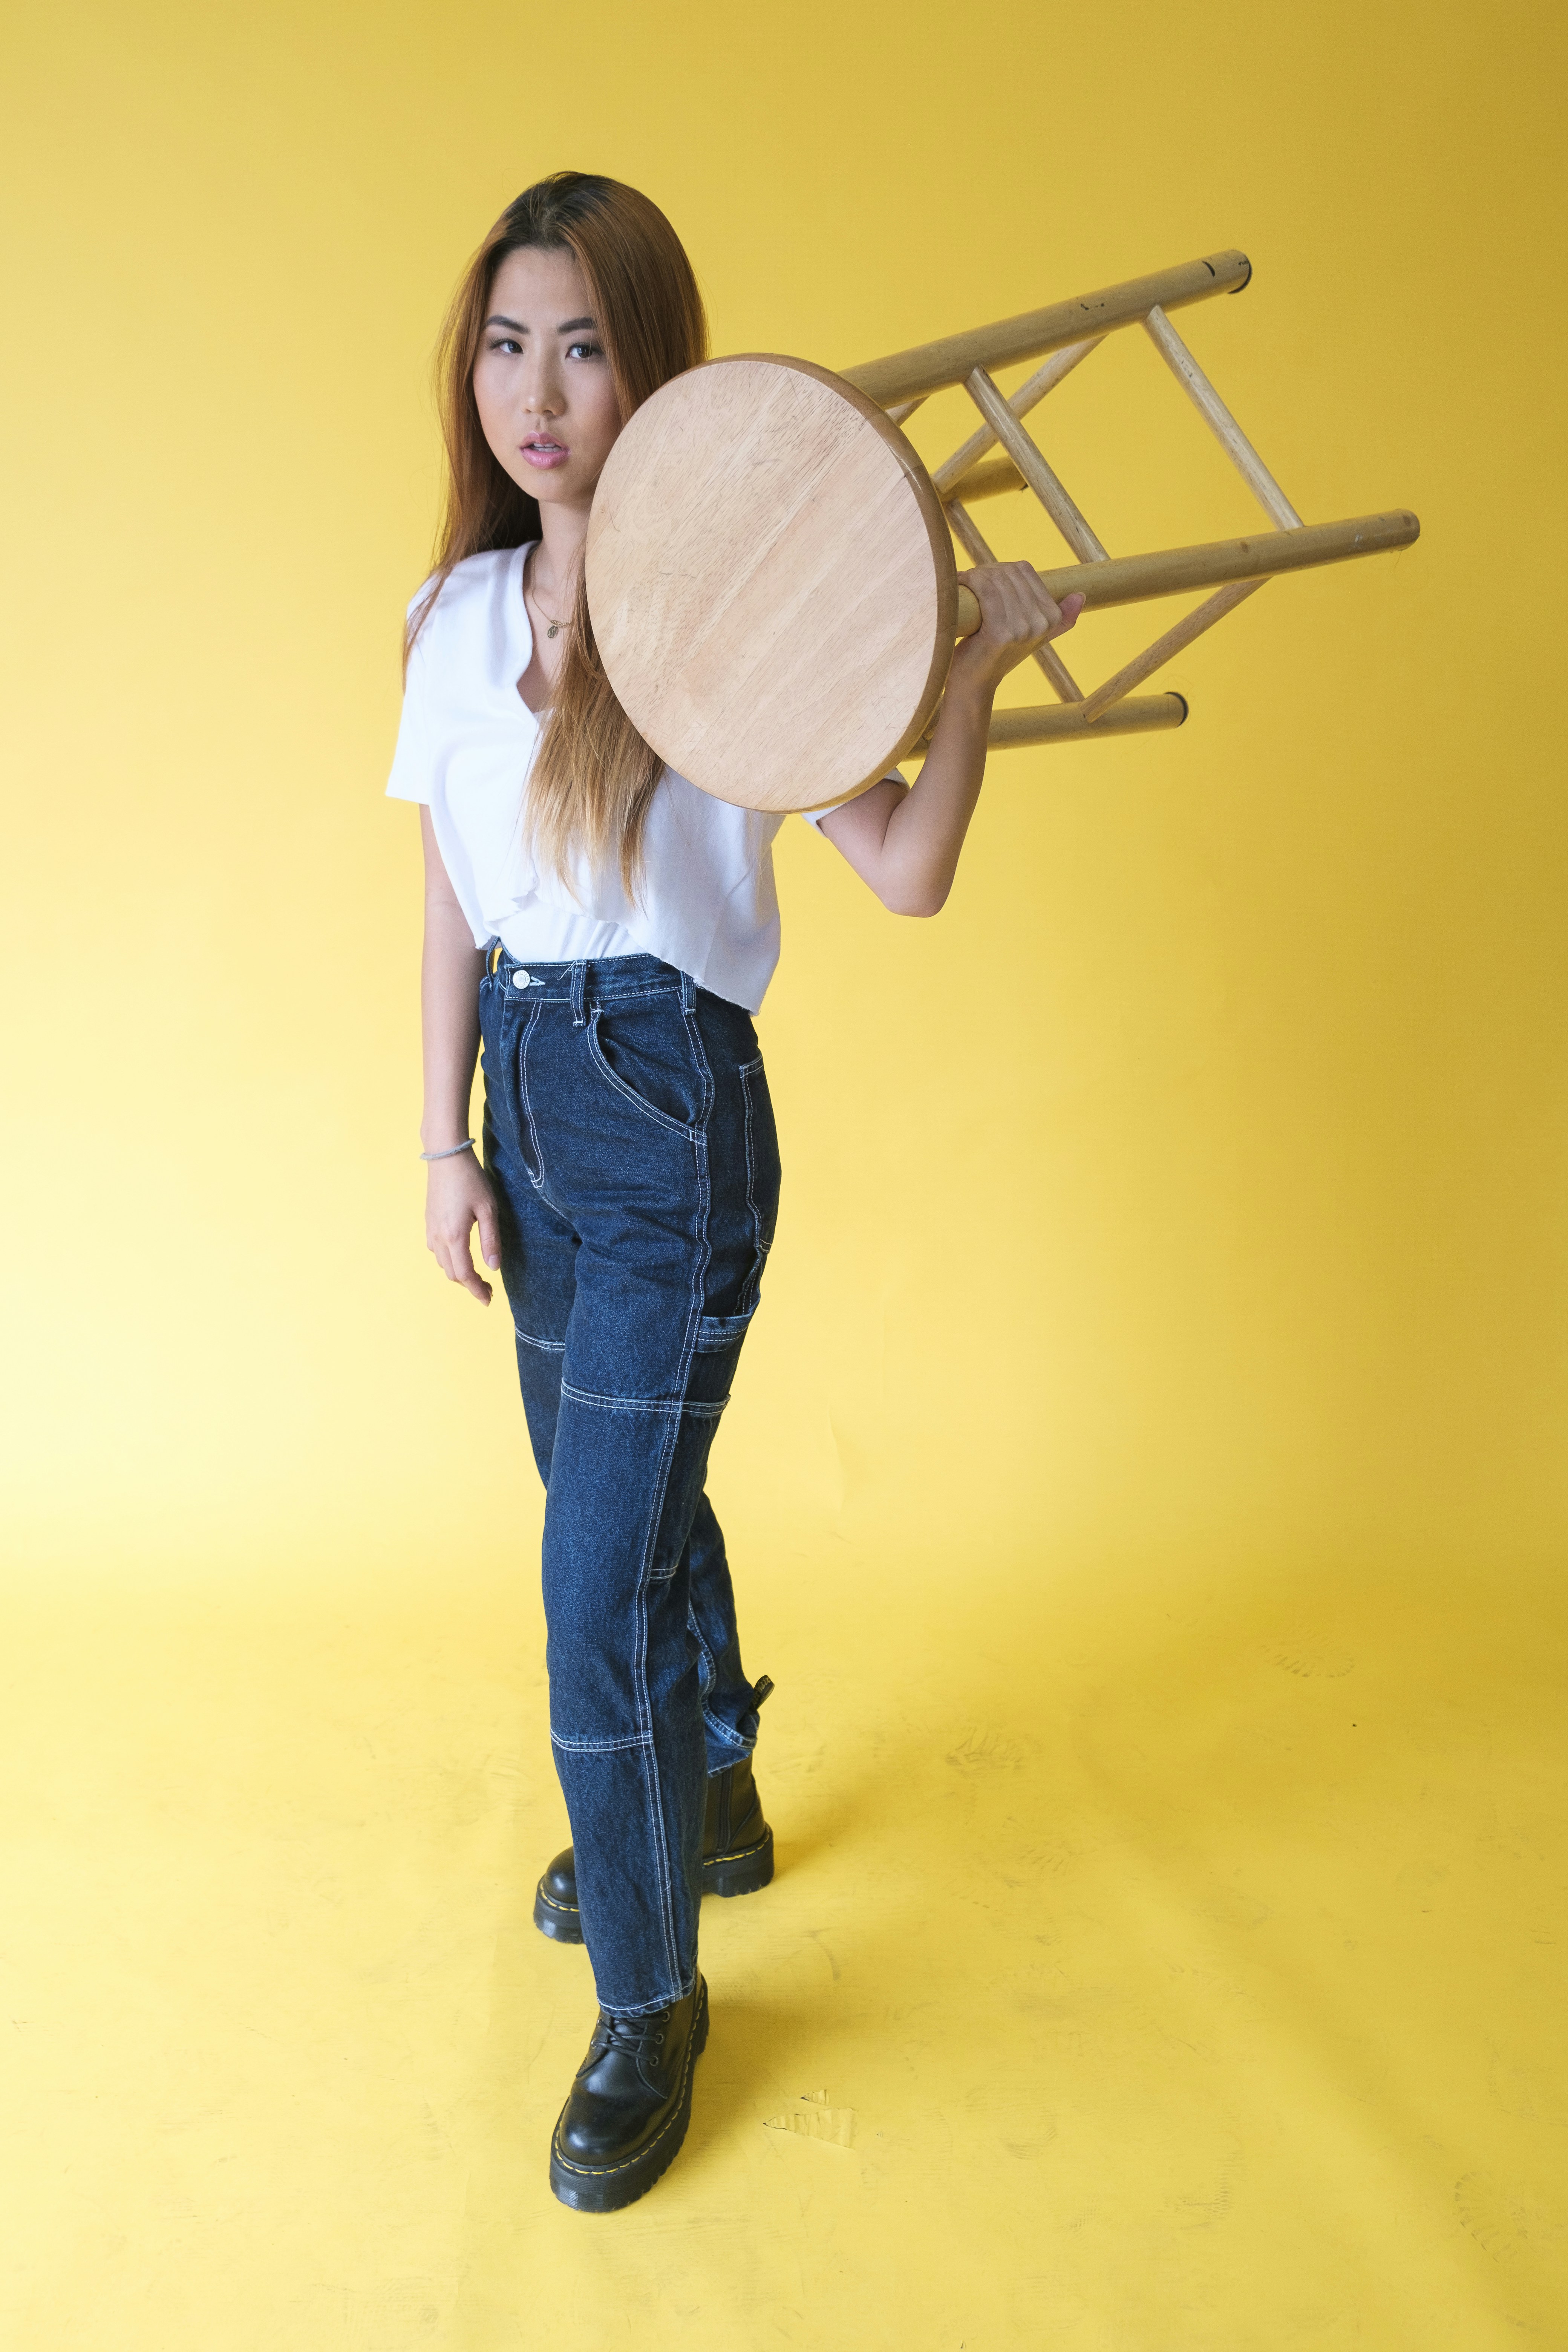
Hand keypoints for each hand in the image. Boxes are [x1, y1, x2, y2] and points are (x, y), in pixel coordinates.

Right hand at [425, 1151, 501, 1303]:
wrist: (445, 1155)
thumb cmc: (470, 1179)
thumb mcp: (488, 1209)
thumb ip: (491, 1240)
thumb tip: (494, 1268)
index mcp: (454, 1236)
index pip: (465, 1274)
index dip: (477, 1290)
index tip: (488, 1299)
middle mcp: (438, 1236)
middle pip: (451, 1273)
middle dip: (469, 1284)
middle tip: (488, 1288)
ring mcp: (431, 1229)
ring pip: (442, 1263)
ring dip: (458, 1272)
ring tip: (476, 1274)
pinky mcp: (429, 1221)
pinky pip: (436, 1250)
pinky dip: (448, 1259)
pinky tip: (459, 1253)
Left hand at [947, 562, 1084, 696]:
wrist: (974, 683)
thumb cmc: (996, 654)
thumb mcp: (1032, 635)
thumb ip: (1059, 620)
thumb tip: (1080, 596)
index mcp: (1052, 616)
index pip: (1024, 570)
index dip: (1000, 568)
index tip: (983, 578)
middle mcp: (1041, 621)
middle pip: (1009, 573)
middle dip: (985, 571)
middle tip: (969, 581)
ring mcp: (1023, 627)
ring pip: (996, 579)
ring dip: (975, 576)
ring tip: (963, 584)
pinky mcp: (1001, 632)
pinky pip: (986, 591)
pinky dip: (970, 583)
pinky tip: (960, 584)